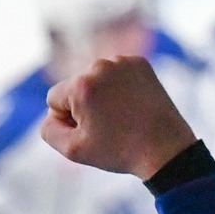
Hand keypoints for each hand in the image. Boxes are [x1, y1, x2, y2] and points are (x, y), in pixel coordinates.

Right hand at [41, 56, 197, 179]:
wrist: (165, 148)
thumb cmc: (118, 151)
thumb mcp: (73, 150)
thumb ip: (48, 130)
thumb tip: (53, 112)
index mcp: (81, 85)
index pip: (54, 99)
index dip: (67, 121)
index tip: (90, 133)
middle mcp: (100, 66)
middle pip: (75, 87)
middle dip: (85, 106)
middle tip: (109, 127)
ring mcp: (122, 62)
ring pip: (96, 79)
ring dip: (102, 96)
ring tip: (122, 117)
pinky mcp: (140, 63)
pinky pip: (116, 74)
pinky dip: (120, 88)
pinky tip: (132, 105)